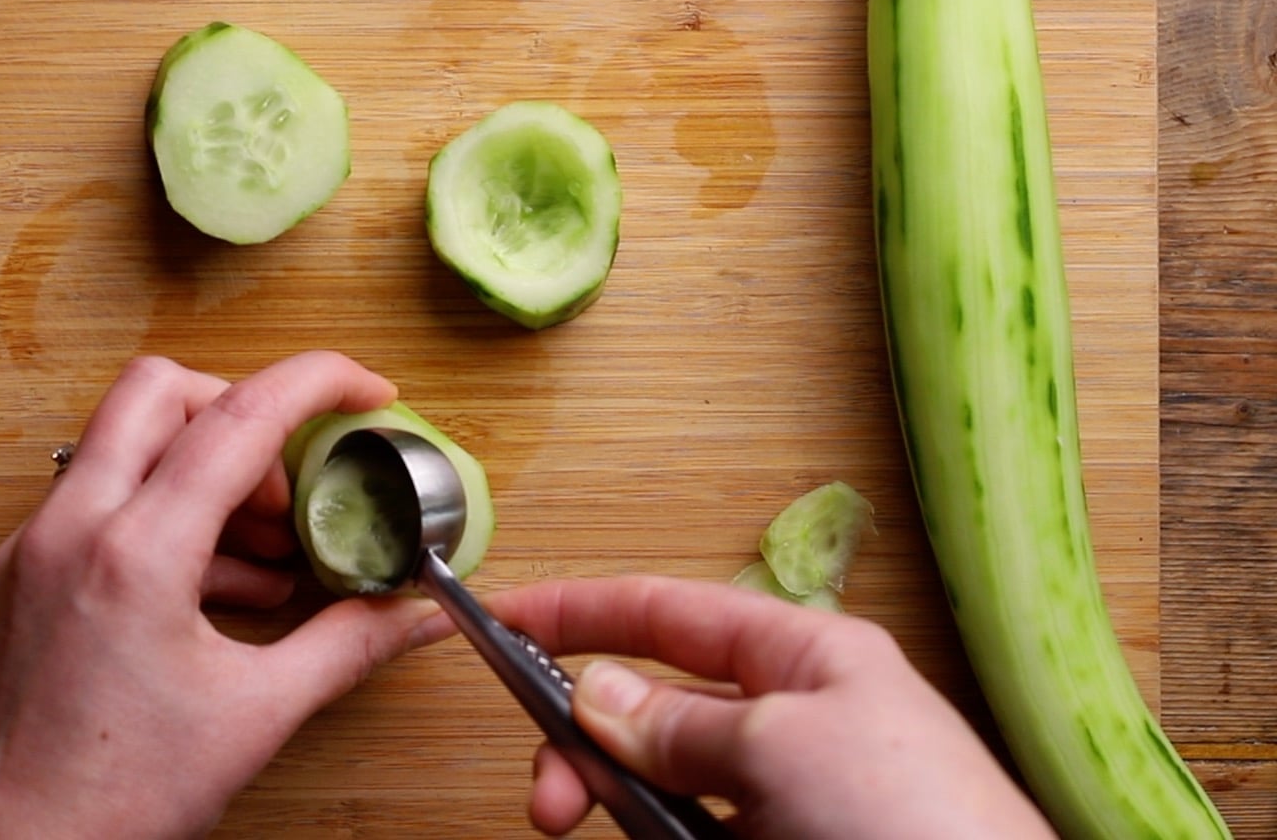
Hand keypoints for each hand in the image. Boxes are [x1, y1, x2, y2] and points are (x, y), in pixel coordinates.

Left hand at [0, 352, 438, 839]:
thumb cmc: (106, 804)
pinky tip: (218, 588)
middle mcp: (68, 530)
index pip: (238, 416)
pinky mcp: (16, 579)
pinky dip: (162, 517)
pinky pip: (95, 504)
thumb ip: (345, 647)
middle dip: (241, 409)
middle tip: (294, 477)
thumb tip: (411, 615)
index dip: (318, 384)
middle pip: (159, 391)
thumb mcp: (255, 717)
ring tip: (270, 552)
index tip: (366, 387)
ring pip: (121, 444)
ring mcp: (31, 550)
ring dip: (204, 472)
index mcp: (132, 553)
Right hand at [473, 576, 1054, 838]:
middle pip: (651, 708)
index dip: (581, 610)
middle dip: (585, 740)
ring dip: (611, 800)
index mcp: (806, 658)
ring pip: (659, 785)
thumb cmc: (924, 826)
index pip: (669, 612)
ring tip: (585, 823)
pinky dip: (653, 833)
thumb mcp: (782, 745)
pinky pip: (686, 833)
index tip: (504, 618)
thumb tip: (600, 692)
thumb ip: (678, 720)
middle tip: (550, 794)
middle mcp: (792, 723)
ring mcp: (786, 800)